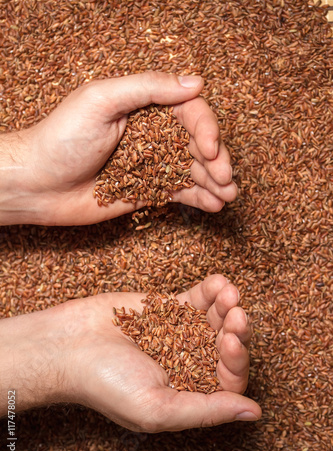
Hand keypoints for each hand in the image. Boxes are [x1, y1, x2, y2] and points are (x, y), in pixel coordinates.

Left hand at [0, 72, 236, 225]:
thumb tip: (195, 81)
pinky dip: (198, 198)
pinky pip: (179, 192)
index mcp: (142, 105)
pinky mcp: (147, 190)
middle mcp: (151, 133)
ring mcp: (151, 163)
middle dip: (216, 161)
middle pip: (196, 143)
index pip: (188, 111)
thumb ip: (147, 88)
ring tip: (229, 196)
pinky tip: (213, 205)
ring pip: (192, 169)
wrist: (37, 185)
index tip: (211, 149)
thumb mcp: (101, 101)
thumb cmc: (61, 139)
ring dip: (214, 182)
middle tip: (227, 179)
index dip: (206, 129)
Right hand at [0, 275, 260, 430]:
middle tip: (236, 314)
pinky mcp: (167, 308)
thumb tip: (256, 413)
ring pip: (216, 320)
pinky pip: (196, 299)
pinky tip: (218, 282)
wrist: (67, 345)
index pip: (229, 380)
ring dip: (227, 306)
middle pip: (227, 346)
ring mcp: (180, 333)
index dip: (237, 361)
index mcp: (189, 392)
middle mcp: (188, 363)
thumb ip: (207, 410)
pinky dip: (211, 290)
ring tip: (229, 293)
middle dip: (236, 329)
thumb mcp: (158, 409)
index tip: (230, 342)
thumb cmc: (105, 384)